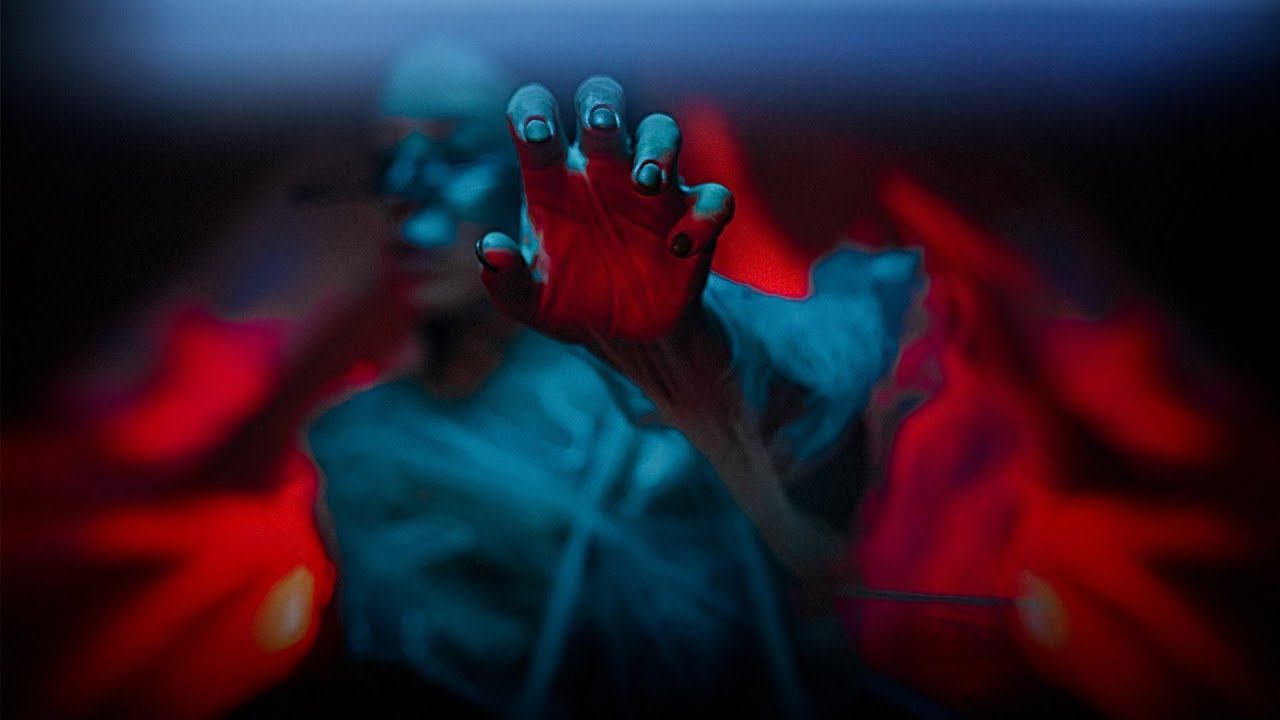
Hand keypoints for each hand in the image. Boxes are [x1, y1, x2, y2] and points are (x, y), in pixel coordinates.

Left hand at [476, 76, 733, 343]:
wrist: (620, 338)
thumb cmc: (567, 302)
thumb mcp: (527, 302)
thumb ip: (504, 278)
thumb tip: (491, 248)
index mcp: (551, 177)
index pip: (536, 115)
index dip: (535, 109)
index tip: (536, 132)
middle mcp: (601, 169)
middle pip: (603, 103)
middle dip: (602, 102)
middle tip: (601, 124)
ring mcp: (651, 189)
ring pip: (662, 129)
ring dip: (658, 145)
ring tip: (646, 181)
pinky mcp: (693, 218)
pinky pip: (713, 198)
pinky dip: (703, 215)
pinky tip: (680, 247)